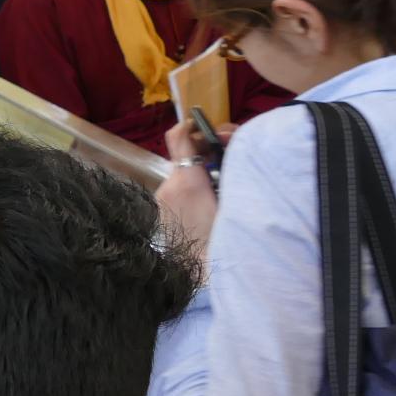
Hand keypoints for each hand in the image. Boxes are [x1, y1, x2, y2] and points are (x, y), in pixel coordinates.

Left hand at [157, 115, 230, 248]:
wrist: (206, 272)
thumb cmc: (227, 237)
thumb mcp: (234, 199)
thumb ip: (229, 170)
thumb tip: (230, 147)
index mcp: (187, 180)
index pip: (179, 137)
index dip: (190, 125)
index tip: (203, 124)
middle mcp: (168, 186)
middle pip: (183, 154)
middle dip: (203, 150)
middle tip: (226, 154)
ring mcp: (162, 199)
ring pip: (181, 172)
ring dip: (199, 169)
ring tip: (222, 181)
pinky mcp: (161, 211)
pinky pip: (177, 188)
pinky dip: (192, 185)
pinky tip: (209, 198)